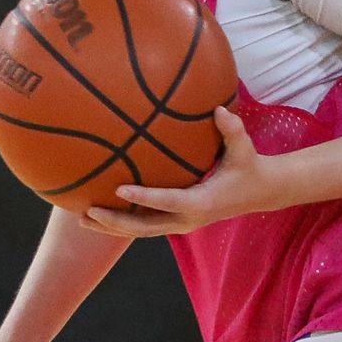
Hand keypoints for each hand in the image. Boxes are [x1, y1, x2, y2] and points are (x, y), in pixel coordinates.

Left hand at [84, 110, 277, 237]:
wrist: (260, 192)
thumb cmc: (248, 167)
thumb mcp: (244, 149)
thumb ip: (232, 130)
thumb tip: (220, 110)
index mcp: (202, 202)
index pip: (168, 201)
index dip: (144, 196)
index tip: (119, 189)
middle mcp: (188, 219)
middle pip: (145, 226)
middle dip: (116, 221)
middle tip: (89, 211)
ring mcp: (181, 224)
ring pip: (141, 231)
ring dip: (112, 227)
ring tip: (82, 219)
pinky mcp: (176, 222)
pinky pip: (145, 225)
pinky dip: (122, 223)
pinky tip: (100, 215)